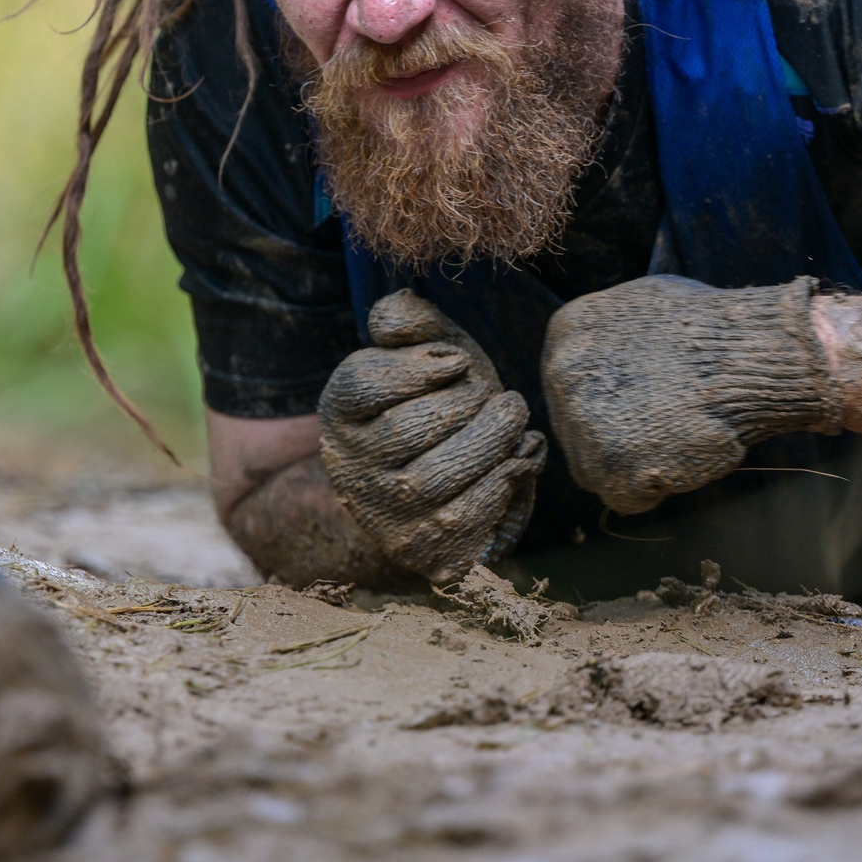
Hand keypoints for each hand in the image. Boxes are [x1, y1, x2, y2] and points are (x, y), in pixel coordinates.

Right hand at [317, 291, 544, 583]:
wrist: (447, 477)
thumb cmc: (436, 400)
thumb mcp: (422, 350)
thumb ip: (409, 321)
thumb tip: (400, 310)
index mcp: (340, 412)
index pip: (366, 383)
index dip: (419, 367)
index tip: (458, 362)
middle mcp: (349, 468)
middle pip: (410, 430)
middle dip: (469, 404)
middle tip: (501, 396)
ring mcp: (382, 516)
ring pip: (437, 478)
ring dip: (492, 441)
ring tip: (514, 418)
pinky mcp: (421, 551)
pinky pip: (466, 518)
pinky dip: (505, 481)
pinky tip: (521, 458)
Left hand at [541, 274, 840, 514]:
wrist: (751, 358)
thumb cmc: (713, 330)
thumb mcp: (641, 307)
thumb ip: (609, 338)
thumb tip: (603, 360)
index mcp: (569, 331)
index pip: (574, 384)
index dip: (612, 399)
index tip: (644, 401)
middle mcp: (562, 374)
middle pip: (577, 428)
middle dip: (618, 433)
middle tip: (665, 425)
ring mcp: (582, 423)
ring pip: (595, 467)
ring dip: (635, 463)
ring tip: (678, 436)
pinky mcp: (609, 469)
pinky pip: (625, 498)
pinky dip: (655, 489)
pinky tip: (681, 457)